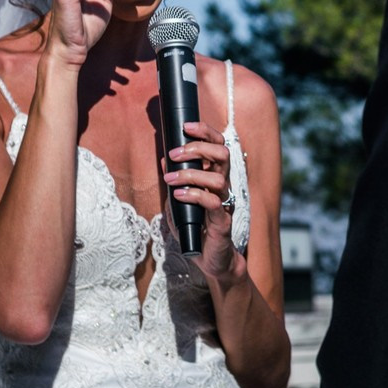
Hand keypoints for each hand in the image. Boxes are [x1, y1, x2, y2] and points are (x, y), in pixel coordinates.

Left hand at [165, 121, 249, 289]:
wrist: (211, 261)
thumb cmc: (196, 230)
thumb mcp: (179, 202)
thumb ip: (174, 181)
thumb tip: (163, 158)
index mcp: (215, 178)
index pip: (218, 146)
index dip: (205, 132)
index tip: (187, 126)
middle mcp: (223, 187)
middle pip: (222, 154)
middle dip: (199, 147)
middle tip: (177, 153)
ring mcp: (224, 203)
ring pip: (217, 177)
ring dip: (190, 173)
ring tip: (171, 178)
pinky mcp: (222, 221)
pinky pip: (212, 202)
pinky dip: (193, 194)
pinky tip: (178, 195)